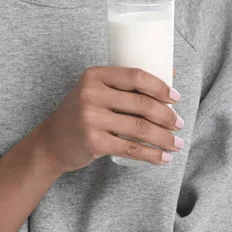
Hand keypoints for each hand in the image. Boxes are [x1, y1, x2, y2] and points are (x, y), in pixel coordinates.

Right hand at [39, 65, 180, 173]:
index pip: (135, 75)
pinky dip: (152, 155)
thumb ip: (124, 83)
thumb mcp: (95, 90)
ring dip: (164, 138)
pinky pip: (131, 149)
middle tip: (179, 124)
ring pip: (140, 128)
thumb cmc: (82, 112)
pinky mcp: (93, 142)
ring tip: (177, 143)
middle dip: (167, 116)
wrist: (52, 141)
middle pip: (141, 103)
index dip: (160, 86)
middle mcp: (91, 93)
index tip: (175, 97)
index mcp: (95, 75)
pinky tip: (164, 158)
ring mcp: (91, 118)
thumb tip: (171, 73)